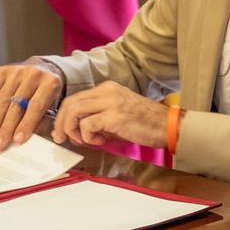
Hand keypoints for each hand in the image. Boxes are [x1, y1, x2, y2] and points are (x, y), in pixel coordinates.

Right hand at [0, 62, 63, 148]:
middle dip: (6, 127)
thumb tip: (27, 137)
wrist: (43, 69)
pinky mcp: (2, 72)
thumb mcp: (53, 106)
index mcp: (50, 83)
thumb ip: (43, 121)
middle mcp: (33, 74)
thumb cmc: (47, 93)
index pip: (36, 106)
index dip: (26, 124)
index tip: (17, 140)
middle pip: (16, 104)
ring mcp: (16, 71)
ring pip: (1, 100)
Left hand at [53, 82, 168, 147]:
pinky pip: (87, 125)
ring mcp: (111, 103)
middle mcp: (107, 91)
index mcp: (108, 88)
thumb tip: (77, 131)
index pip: (75, 98)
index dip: (64, 116)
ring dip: (72, 129)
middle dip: (61, 123)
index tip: (63, 130)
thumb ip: (98, 117)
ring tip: (83, 140)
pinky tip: (101, 140)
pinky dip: (88, 136)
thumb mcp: (119, 114)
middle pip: (70, 103)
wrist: (168, 126)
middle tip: (61, 138)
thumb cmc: (147, 123)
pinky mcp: (115, 116)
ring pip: (74, 112)